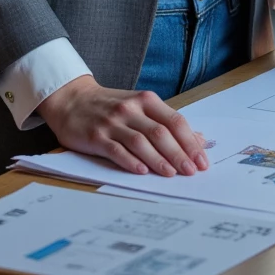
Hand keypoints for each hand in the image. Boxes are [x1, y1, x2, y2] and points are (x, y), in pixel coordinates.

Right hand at [37, 75, 209, 177]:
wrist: (72, 99)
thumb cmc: (111, 106)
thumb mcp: (140, 106)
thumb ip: (166, 121)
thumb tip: (197, 139)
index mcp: (145, 100)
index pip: (174, 120)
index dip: (190, 142)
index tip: (202, 160)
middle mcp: (130, 109)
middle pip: (160, 132)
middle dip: (179, 154)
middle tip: (191, 171)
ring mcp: (112, 122)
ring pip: (140, 142)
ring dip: (158, 160)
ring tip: (172, 174)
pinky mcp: (96, 136)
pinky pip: (116, 150)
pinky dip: (130, 161)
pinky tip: (142, 172)